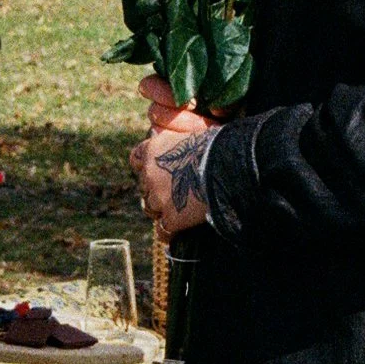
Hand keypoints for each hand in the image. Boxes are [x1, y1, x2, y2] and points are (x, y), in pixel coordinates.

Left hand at [130, 73, 215, 234]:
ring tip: (179, 210)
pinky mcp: (171, 219)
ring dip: (162, 209)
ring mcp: (158, 199)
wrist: (228, 166)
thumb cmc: (218, 143)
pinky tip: (176, 232)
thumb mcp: (192, 131)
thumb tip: (164, 130)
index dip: (146, 165)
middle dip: (156, 189)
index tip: (156, 169)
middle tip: (175, 191)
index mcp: (152, 150)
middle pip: (144, 186)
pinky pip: (162, 231)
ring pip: (150, 209)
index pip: (136, 158)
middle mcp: (149, 175)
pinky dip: (168, 232)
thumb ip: (176, 136)